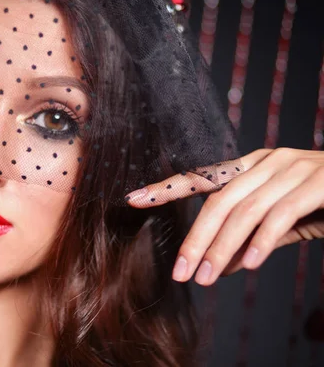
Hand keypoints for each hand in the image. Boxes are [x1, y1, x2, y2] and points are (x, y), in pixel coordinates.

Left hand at [124, 148, 323, 285]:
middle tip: (182, 272)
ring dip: (223, 247)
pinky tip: (250, 263)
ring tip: (208, 277)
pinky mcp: (318, 181)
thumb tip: (223, 263)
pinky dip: (262, 240)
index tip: (133, 199)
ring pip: (245, 209)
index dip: (166, 188)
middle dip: (197, 239)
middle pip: (219, 201)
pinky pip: (281, 214)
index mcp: (252, 166)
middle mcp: (267, 161)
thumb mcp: (284, 220)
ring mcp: (293, 167)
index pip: (201, 178)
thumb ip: (252, 237)